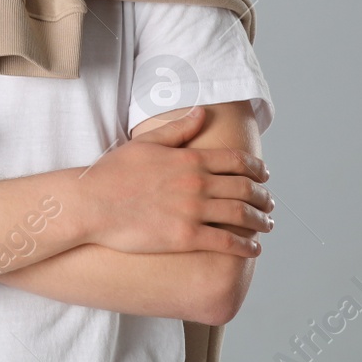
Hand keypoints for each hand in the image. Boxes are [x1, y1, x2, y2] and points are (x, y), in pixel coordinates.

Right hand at [77, 106, 271, 257]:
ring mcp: (192, 211)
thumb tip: (201, 112)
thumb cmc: (113, 173)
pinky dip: (246, 246)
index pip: (237, 161)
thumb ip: (178, 129)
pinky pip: (226, 243)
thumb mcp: (146, 143)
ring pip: (241, 216)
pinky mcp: (185, 237)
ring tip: (266, 225)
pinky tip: (253, 249)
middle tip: (270, 204)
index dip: (257, 169)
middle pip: (245, 188)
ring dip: (260, 221)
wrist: (91, 204)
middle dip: (263, 197)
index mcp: (189, 158)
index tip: (265, 176)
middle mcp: (197, 183)